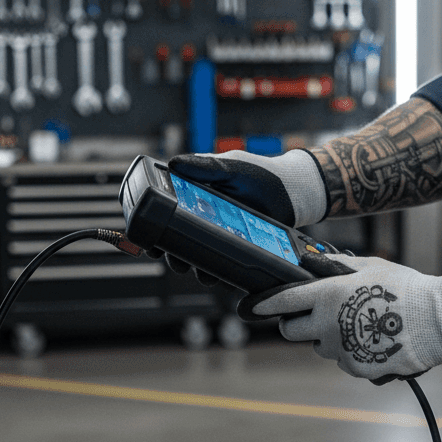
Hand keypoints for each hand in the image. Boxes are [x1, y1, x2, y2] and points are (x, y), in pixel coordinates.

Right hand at [159, 147, 328, 283]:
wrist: (292, 193)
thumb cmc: (260, 174)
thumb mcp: (231, 168)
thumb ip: (204, 167)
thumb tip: (173, 164)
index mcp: (194, 194)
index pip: (166, 212)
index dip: (155, 228)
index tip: (150, 242)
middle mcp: (203, 216)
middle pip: (178, 240)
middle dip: (174, 255)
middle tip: (177, 262)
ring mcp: (219, 233)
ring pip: (199, 256)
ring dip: (197, 268)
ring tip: (203, 273)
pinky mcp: (236, 247)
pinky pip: (223, 264)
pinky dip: (221, 273)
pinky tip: (223, 277)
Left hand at [245, 254, 441, 382]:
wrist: (436, 322)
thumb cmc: (404, 288)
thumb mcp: (369, 266)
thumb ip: (335, 265)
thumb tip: (312, 261)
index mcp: (328, 295)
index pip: (283, 301)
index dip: (264, 304)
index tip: (253, 307)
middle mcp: (328, 324)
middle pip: (291, 330)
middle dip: (296, 323)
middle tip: (314, 315)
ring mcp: (341, 349)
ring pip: (319, 347)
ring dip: (328, 338)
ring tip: (357, 325)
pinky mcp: (355, 367)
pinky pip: (343, 360)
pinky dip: (351, 352)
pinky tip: (372, 339)